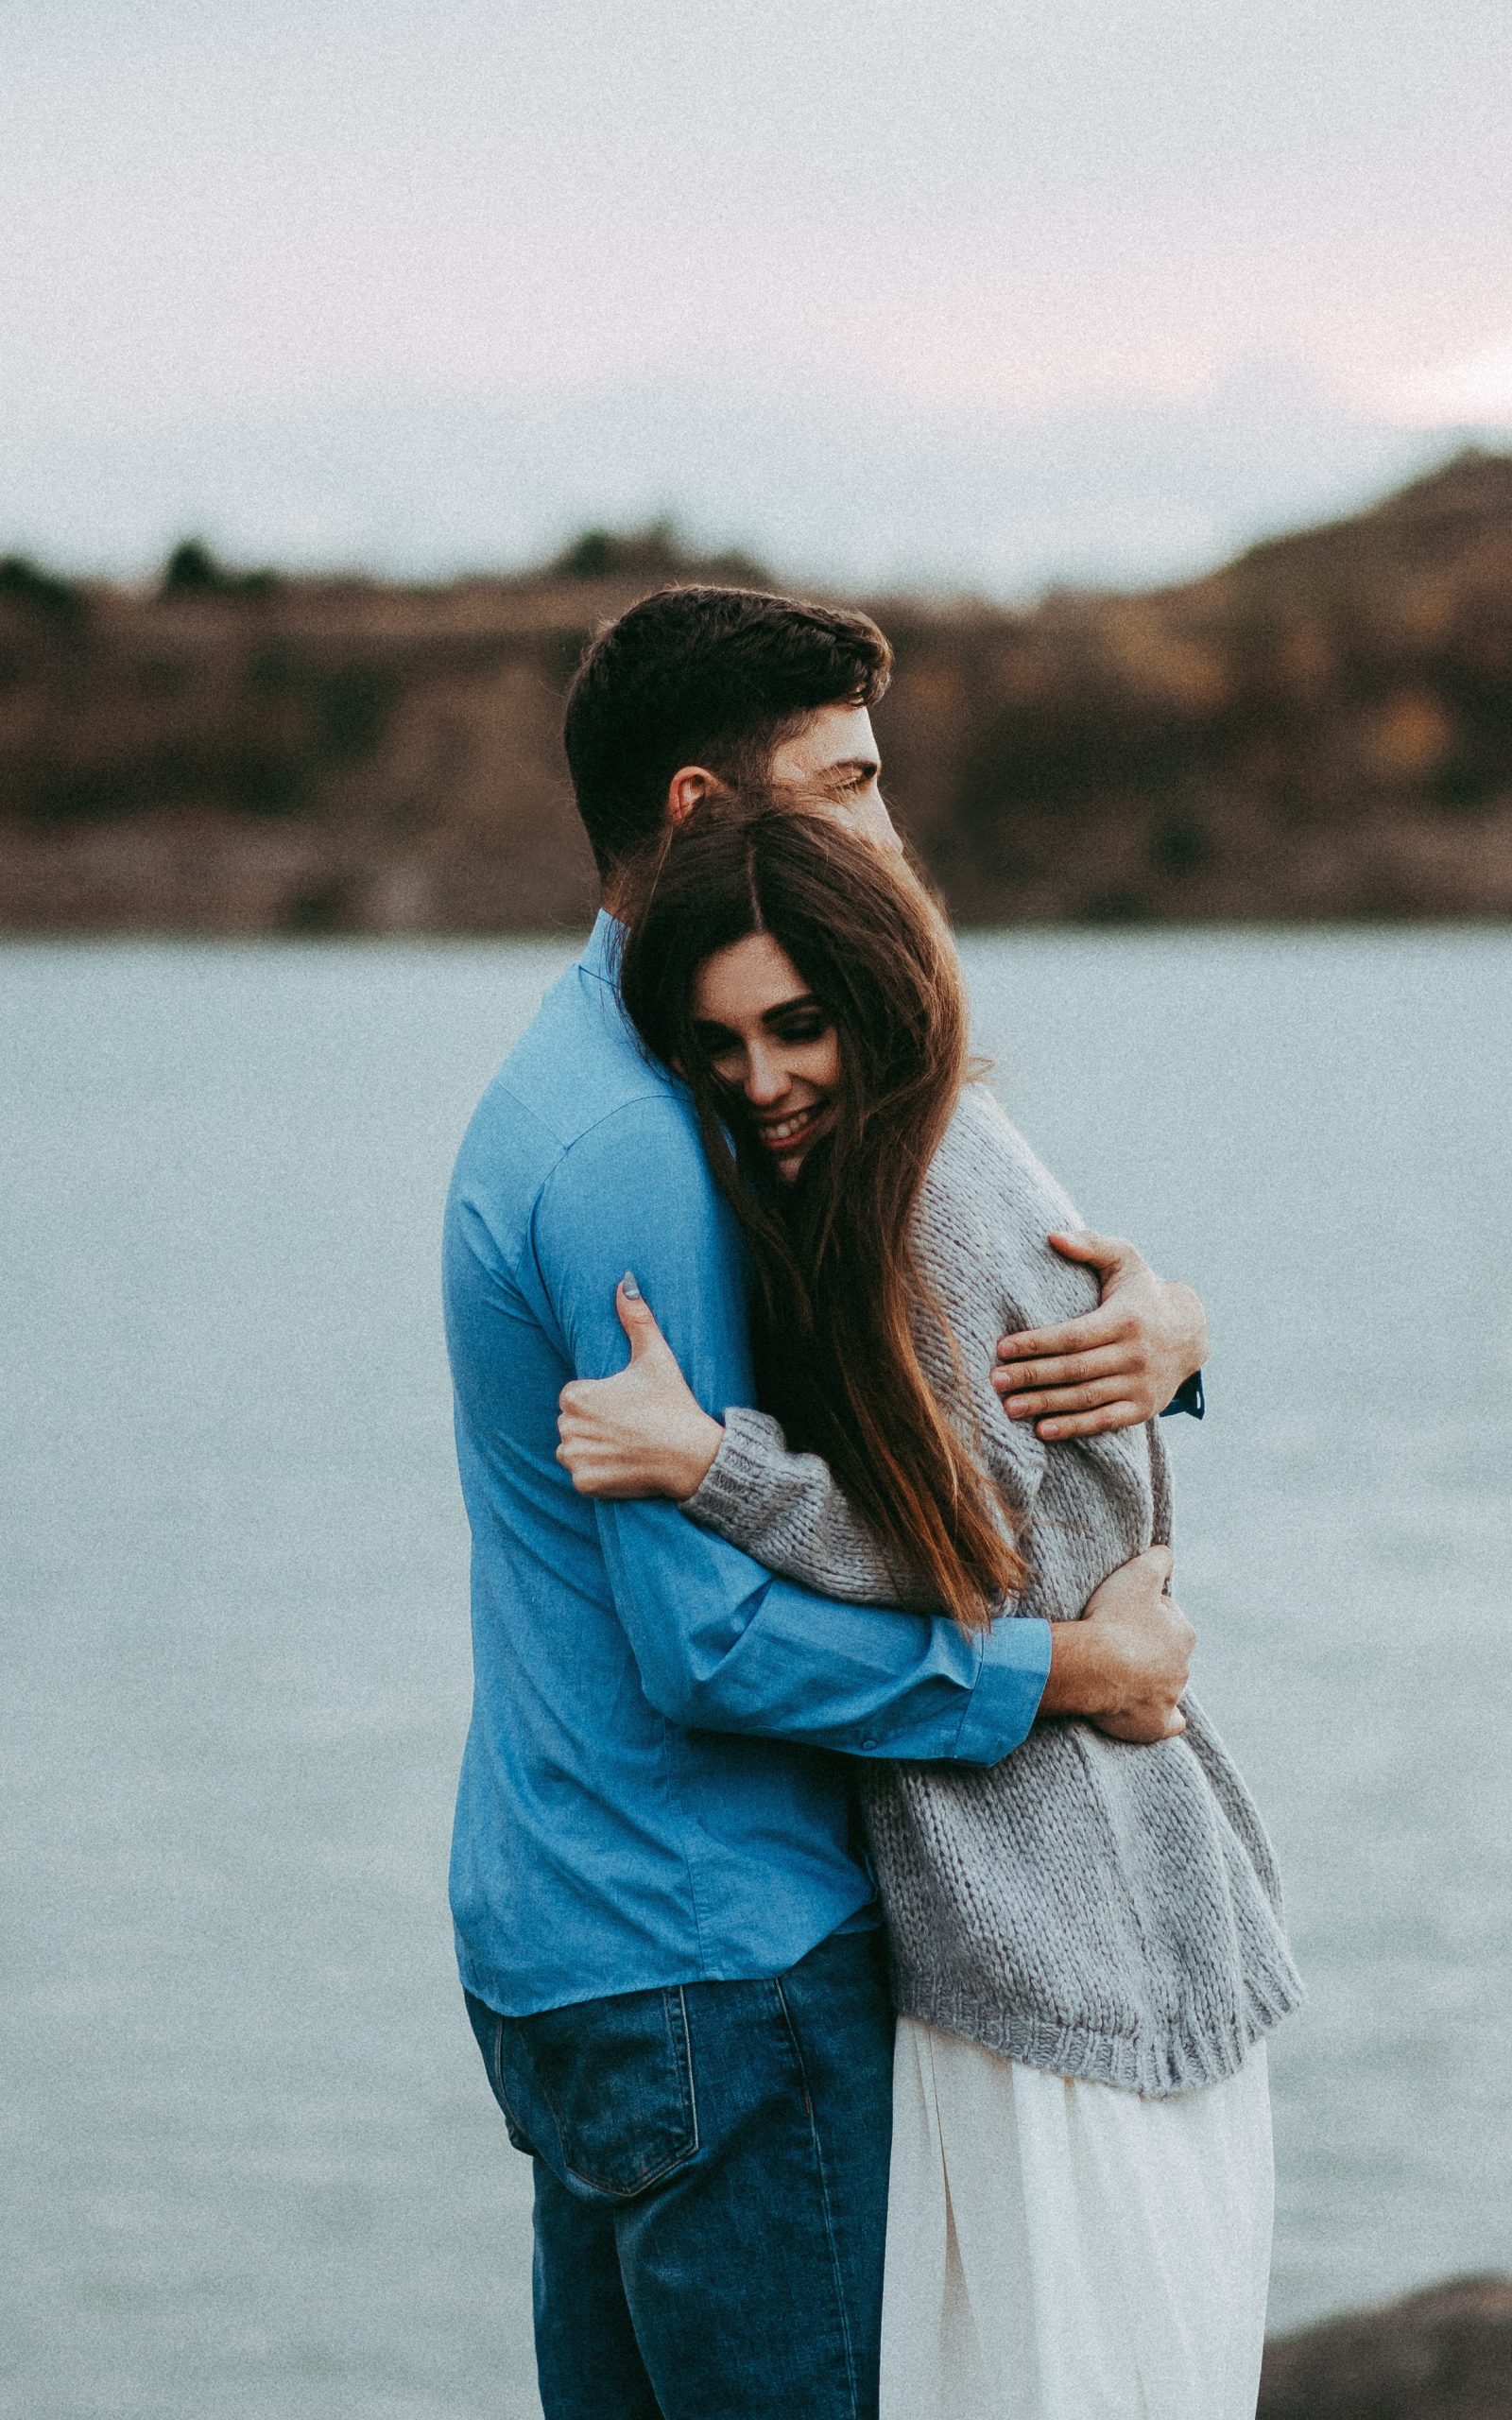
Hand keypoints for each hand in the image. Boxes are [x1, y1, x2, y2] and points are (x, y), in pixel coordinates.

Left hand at [557, 1276, 724, 1500]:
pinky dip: (597, 1473)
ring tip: (625, 1445)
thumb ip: (636, 1318)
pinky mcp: (584, 1482)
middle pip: (571, 1423)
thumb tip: (624, 1281)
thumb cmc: (671, 1403)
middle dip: (593, 1425)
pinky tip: (622, 1465)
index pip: (575, 1397)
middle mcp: (568, 1426)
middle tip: (629, 1426)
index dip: (601, 1401)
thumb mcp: (655, 1356)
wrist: (691, 1455)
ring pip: (572, 1449)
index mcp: (576, 1395)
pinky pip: (580, 1475)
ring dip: (591, 1449)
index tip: (627, 1406)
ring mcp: (575, 1457)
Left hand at [991, 1231, 1207, 1440]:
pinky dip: (1074, 1427)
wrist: (1189, 1332)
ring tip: (1009, 1407)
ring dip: (1045, 1404)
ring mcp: (1140, 1384)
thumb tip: (1053, 1237)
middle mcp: (1135, 1354)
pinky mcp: (1142, 1408)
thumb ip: (1091, 1245)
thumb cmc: (1142, 1292)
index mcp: (1126, 1319)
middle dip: (1032, 1375)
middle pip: (1074, 1369)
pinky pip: (1104, 1421)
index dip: (1038, 1343)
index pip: (1074, 1335)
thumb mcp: (1125, 1260)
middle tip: (994, 1380)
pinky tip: (1043, 1430)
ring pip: (1085, 1398)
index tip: (1002, 1347)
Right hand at [1039, 1545, 1192, 1741]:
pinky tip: (1153, 1713)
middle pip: (1167, 1655)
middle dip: (1149, 1650)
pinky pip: (1169, 1723)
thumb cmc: (1113, 1619)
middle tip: (1118, 1644)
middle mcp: (1183, 1668)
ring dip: (1152, 1681)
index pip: (1169, 1620)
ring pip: (1167, 1687)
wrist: (1091, 1665)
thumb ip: (1159, 1560)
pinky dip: (1164, 1719)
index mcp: (1183, 1634)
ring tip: (1121, 1675)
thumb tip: (1169, 1555)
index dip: (1145, 1615)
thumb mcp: (1137, 1575)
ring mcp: (1170, 1698)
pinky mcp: (1155, 1724)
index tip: (1123, 1616)